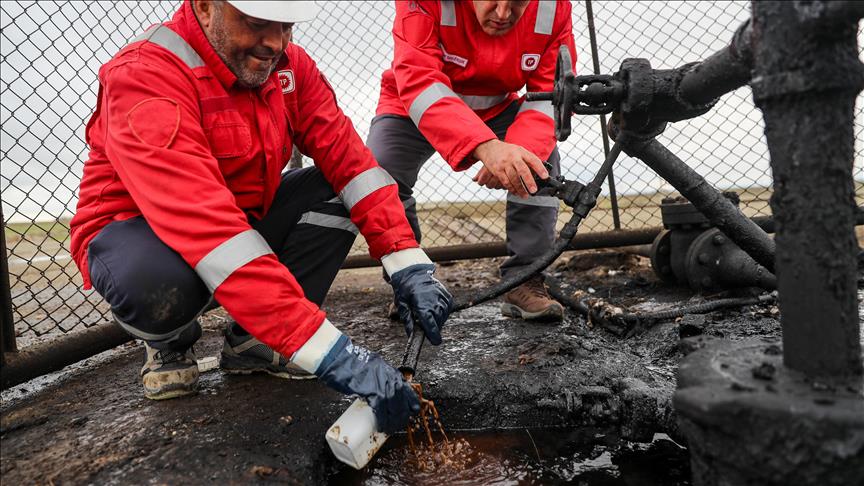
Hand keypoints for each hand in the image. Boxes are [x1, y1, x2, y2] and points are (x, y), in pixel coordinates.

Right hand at [292, 321, 419, 433]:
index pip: (408, 392)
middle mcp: (391, 379)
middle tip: (396, 426)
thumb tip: (382, 394)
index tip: (411, 413)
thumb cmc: (354, 365)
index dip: (411, 405)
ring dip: (393, 422)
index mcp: (392, 373)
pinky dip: (383, 421)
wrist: (342, 360)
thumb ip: (381, 379)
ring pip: (395, 409)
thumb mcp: (375, 370)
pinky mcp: (373, 391)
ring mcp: (384, 385)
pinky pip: (382, 410)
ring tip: (388, 429)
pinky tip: (381, 426)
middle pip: (402, 404)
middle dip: (401, 418)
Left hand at [389, 264, 452, 344]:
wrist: (414, 273)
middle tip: (424, 326)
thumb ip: (408, 321)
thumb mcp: (402, 305)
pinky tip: (434, 310)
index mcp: (422, 304)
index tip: (436, 342)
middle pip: (438, 322)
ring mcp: (442, 298)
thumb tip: (412, 336)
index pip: (431, 324)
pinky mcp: (447, 296)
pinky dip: (441, 313)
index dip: (433, 335)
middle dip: (432, 327)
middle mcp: (435, 301)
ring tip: (427, 315)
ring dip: (437, 320)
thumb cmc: (405, 290)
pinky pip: (447, 310)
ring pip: (443, 317)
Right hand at [471, 139, 548, 197]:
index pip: (533, 160)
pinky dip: (511, 188)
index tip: (545, 176)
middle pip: (522, 170)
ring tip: (525, 195)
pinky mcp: (497, 170)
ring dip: (520, 189)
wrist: (489, 148)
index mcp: (521, 152)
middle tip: (534, 190)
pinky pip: (506, 181)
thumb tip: (538, 173)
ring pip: (513, 178)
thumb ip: (528, 160)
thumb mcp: (519, 151)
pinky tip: (516, 192)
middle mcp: (513, 157)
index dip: (540, 168)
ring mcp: (504, 164)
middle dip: (529, 181)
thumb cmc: (507, 151)